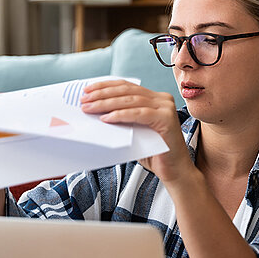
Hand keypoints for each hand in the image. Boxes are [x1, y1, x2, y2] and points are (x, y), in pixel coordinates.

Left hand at [80, 80, 194, 182]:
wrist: (174, 171)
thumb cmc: (153, 153)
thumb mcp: (133, 131)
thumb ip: (121, 119)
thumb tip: (95, 112)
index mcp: (154, 98)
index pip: (126, 86)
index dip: (105, 86)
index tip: (87, 90)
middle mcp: (162, 99)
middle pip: (127, 91)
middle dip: (102, 94)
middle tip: (84, 100)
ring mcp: (166, 108)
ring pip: (131, 100)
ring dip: (107, 104)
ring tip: (90, 108)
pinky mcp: (166, 119)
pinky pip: (139, 114)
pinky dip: (121, 115)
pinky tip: (106, 118)